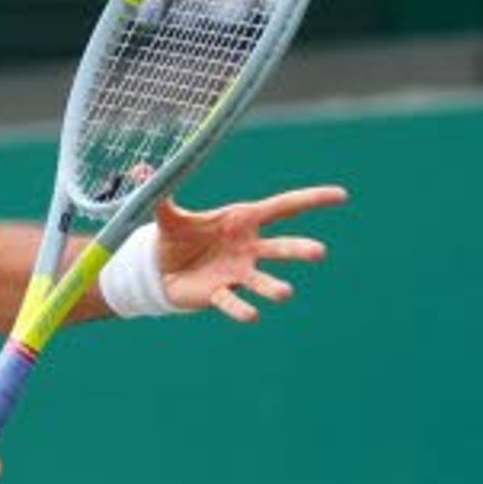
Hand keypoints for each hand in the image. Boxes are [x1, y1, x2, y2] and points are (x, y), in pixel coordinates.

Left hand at [147, 184, 344, 321]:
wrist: (160, 271)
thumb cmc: (177, 238)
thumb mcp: (167, 214)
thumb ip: (159, 192)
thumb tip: (141, 167)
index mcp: (243, 220)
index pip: (284, 207)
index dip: (312, 200)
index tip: (341, 196)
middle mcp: (248, 247)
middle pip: (280, 247)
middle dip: (299, 250)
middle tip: (319, 253)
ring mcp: (237, 273)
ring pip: (263, 280)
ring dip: (274, 287)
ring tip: (286, 293)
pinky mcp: (219, 294)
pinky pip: (232, 302)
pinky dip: (241, 309)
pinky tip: (253, 315)